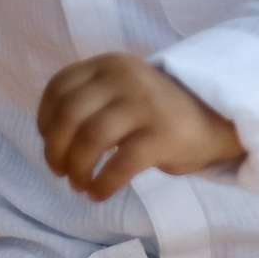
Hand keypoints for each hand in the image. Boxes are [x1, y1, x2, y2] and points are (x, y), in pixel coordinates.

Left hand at [38, 54, 242, 199]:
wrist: (213, 119)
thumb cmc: (155, 112)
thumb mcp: (120, 90)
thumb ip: (89, 101)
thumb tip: (51, 140)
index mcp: (110, 64)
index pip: (60, 87)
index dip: (45, 120)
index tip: (49, 143)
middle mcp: (126, 78)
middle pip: (70, 115)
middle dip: (56, 150)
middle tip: (61, 172)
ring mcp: (146, 104)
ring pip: (91, 139)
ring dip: (77, 169)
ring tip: (80, 185)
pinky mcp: (163, 135)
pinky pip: (120, 165)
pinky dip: (102, 184)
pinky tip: (99, 194)